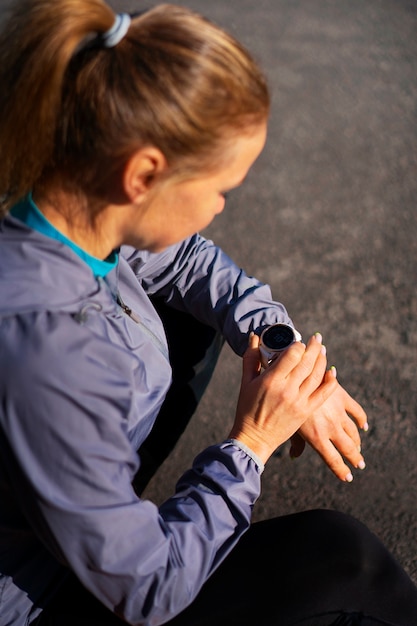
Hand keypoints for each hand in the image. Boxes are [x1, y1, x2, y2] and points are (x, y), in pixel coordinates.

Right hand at [229, 333, 337, 463]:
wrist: (254, 438)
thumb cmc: (247, 408)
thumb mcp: (246, 381)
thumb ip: (251, 357)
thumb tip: (255, 336)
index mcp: (271, 380)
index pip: (292, 355)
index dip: (298, 345)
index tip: (299, 342)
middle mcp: (287, 389)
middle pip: (307, 362)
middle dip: (314, 347)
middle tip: (317, 338)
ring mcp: (299, 401)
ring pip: (317, 375)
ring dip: (322, 360)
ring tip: (322, 350)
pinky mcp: (306, 411)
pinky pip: (323, 393)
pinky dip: (330, 381)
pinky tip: (332, 371)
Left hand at [289, 380, 368, 481]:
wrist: (295, 377)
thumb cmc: (286, 404)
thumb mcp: (290, 425)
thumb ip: (296, 442)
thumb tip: (293, 456)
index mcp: (317, 438)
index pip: (333, 460)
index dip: (342, 471)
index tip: (348, 478)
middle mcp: (331, 428)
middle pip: (348, 448)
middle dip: (355, 458)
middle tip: (360, 464)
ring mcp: (338, 413)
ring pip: (354, 433)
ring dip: (357, 442)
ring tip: (358, 449)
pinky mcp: (342, 398)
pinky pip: (357, 412)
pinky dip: (361, 420)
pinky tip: (363, 425)